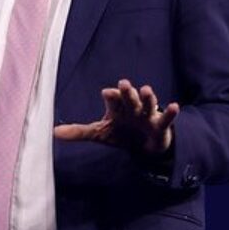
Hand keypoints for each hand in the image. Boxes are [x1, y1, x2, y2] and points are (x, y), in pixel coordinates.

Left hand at [53, 79, 178, 155]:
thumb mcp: (99, 133)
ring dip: (147, 97)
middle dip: (126, 92)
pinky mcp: (160, 124)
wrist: (144, 144)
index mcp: (117, 107)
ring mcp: (147, 115)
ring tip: (146, 89)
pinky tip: (175, 106)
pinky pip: (166, 118)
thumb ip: (79, 132)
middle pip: (129, 98)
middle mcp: (132, 107)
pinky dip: (170, 112)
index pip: (112, 100)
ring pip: (147, 104)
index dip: (111, 97)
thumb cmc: (120, 133)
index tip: (107, 93)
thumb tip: (53, 133)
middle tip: (123, 84)